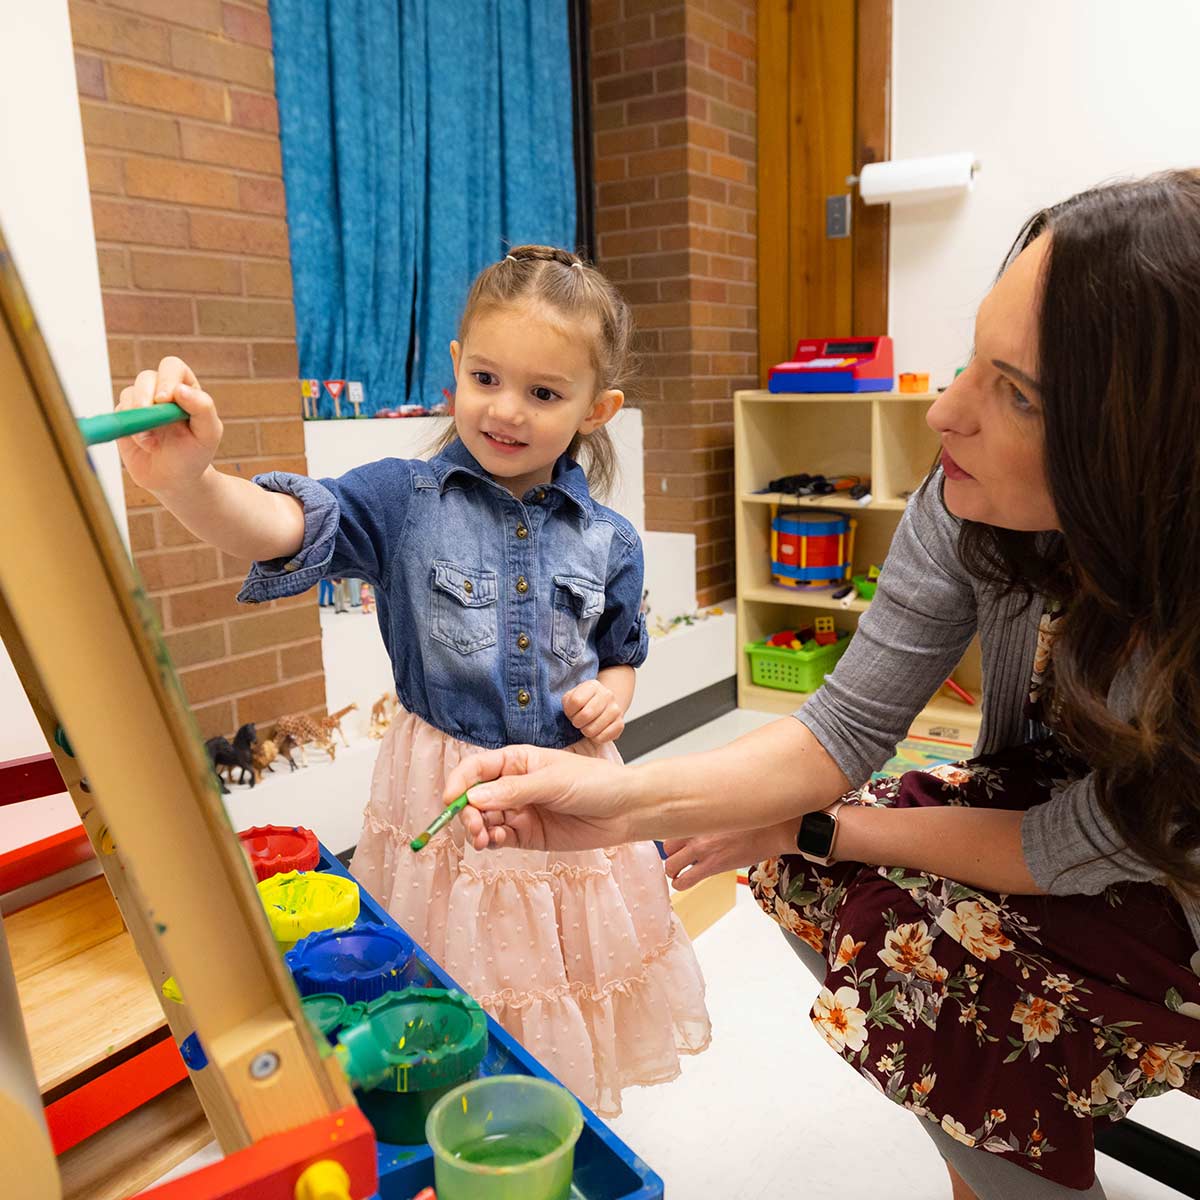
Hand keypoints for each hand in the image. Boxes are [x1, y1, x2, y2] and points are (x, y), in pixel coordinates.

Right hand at [115, 357, 222, 497]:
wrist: (174, 480)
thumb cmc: (194, 454)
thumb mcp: (208, 434)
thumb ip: (203, 408)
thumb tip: (180, 389)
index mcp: (186, 389)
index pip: (173, 367)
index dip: (167, 379)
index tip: (165, 400)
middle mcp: (162, 391)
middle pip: (146, 377)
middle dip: (145, 395)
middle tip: (148, 414)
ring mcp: (142, 404)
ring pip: (129, 393)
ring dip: (138, 416)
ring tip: (152, 441)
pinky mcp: (125, 418)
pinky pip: (120, 412)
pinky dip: (129, 428)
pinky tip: (146, 444)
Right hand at [445, 744, 633, 851]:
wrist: (625, 810)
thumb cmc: (595, 783)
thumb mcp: (553, 781)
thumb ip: (514, 790)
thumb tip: (474, 798)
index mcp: (517, 761)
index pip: (477, 768)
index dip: (460, 782)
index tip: (451, 800)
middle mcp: (513, 785)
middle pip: (475, 798)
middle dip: (467, 812)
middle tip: (474, 827)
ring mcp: (520, 811)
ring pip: (484, 821)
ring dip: (477, 830)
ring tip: (483, 838)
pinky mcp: (528, 834)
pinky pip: (500, 839)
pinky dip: (491, 842)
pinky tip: (495, 842)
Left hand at [562, 679, 623, 742]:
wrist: (604, 706)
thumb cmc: (584, 703)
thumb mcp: (571, 697)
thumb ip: (568, 702)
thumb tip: (571, 713)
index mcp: (592, 686)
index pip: (576, 701)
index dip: (569, 711)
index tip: (572, 713)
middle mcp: (607, 695)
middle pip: (585, 715)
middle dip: (577, 722)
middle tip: (579, 722)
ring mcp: (615, 709)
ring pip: (593, 729)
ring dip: (586, 731)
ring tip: (587, 726)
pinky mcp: (620, 724)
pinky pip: (603, 737)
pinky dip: (595, 738)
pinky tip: (596, 732)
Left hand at [663, 821, 796, 890]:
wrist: (773, 830)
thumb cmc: (754, 819)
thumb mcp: (726, 809)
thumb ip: (708, 814)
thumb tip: (700, 816)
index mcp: (699, 814)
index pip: (669, 826)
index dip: (671, 838)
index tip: (674, 844)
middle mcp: (696, 830)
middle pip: (666, 846)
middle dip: (671, 855)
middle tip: (678, 860)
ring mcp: (703, 849)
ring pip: (671, 865)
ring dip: (673, 872)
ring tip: (679, 873)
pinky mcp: (712, 866)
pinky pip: (685, 880)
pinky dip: (680, 884)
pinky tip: (684, 883)